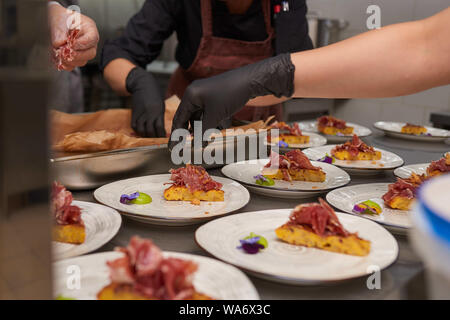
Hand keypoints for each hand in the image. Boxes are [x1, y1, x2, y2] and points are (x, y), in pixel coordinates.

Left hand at [49, 3, 98, 70]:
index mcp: (90, 31)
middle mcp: (89, 44)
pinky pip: (72, 66)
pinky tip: (57, 58)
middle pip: (90, 54)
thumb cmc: (62, 18)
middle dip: (77, 55)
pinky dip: (64, 64)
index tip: (71, 44)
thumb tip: (59, 43)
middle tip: (65, 52)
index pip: (91, 40)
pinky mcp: (74, 59)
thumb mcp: (61, 20)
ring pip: (81, 62)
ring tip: (59, 53)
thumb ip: (60, 32)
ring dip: (69, 60)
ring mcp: (83, 53)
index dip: (81, 44)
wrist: (57, 22)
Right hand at [126, 67, 165, 137]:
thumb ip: (160, 117)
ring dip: (145, 135)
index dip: (161, 135)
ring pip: (141, 130)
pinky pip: (134, 126)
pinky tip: (142, 131)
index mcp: (158, 111)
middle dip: (154, 137)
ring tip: (149, 136)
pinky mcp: (134, 114)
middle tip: (156, 139)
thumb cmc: (155, 96)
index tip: (163, 138)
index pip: (159, 128)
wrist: (143, 85)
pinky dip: (138, 131)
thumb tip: (162, 131)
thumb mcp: (161, 106)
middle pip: (150, 131)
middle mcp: (148, 114)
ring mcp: (140, 114)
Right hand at [169, 53, 295, 149]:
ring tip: (208, 138)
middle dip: (191, 132)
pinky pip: (210, 112)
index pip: (179, 118)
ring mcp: (206, 94)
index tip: (174, 147)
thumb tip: (197, 145)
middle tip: (190, 145)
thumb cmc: (230, 95)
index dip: (176, 134)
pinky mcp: (217, 95)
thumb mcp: (215, 116)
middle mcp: (195, 93)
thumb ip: (203, 132)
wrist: (250, 80)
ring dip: (204, 127)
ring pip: (200, 116)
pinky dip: (213, 121)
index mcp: (190, 95)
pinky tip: (222, 126)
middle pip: (189, 117)